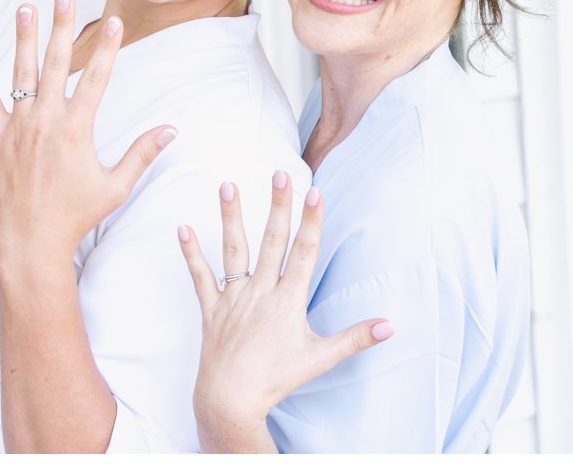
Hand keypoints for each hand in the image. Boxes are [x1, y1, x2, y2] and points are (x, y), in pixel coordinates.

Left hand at [0, 0, 176, 274]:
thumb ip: (142, 153)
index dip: (109, 49)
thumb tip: (171, 130)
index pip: (97, 79)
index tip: (116, 22)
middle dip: (62, 27)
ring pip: (22, 74)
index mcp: (77, 131)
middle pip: (57, 64)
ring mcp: (19, 128)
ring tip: (25, 8)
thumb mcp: (116, 186)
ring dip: (24, 39)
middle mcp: (46, 122)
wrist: (31, 241)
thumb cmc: (76, 217)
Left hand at [178, 173, 393, 451]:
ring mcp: (233, 298)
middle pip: (271, 241)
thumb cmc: (277, 379)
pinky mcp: (211, 310)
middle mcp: (260, 292)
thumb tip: (390, 326)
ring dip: (230, 217)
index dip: (310, 221)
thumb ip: (355, 338)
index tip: (314, 191)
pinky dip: (191, 253)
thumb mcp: (320, 357)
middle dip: (277, 206)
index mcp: (288, 300)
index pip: (303, 252)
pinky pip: (199, 277)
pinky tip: (182, 228)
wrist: (231, 398)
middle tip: (279, 173)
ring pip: (233, 250)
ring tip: (227, 185)